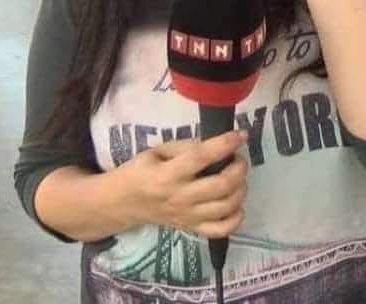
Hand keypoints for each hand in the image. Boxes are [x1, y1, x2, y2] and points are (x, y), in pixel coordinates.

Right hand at [125, 130, 248, 238]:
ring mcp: (188, 217)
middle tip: (238, 158)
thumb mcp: (157, 151)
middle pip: (221, 185)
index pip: (201, 157)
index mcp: (168, 174)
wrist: (125, 203)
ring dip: (241, 189)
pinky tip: (235, 204)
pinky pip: (221, 230)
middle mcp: (180, 197)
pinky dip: (236, 218)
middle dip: (239, 168)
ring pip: (226, 207)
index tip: (240, 135)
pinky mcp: (192, 229)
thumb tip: (214, 143)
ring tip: (238, 177)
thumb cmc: (141, 171)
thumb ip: (185, 146)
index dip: (225, 144)